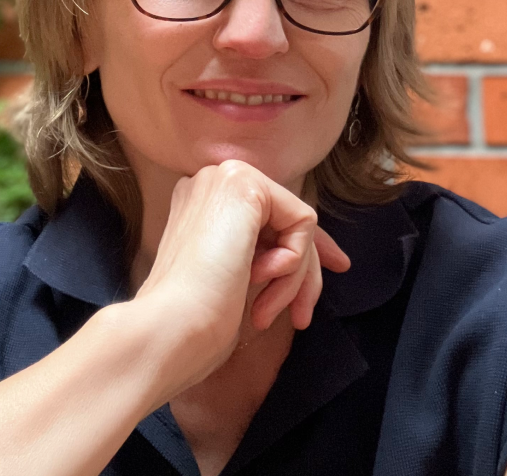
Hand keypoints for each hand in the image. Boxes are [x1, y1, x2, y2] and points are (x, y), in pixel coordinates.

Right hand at [131, 160, 349, 395]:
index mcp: (201, 203)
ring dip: (293, 277)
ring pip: (296, 225)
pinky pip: (301, 222)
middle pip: (287, 221)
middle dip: (304, 271)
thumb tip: (312, 249)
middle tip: (303, 316)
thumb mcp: (236, 276)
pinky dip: (292, 262)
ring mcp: (224, 178)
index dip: (304, 245)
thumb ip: (264, 251)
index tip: (337, 267)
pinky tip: (258, 280)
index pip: (270, 216)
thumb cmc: (193, 320)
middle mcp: (210, 181)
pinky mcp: (244, 185)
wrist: (168, 328)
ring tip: (265, 312)